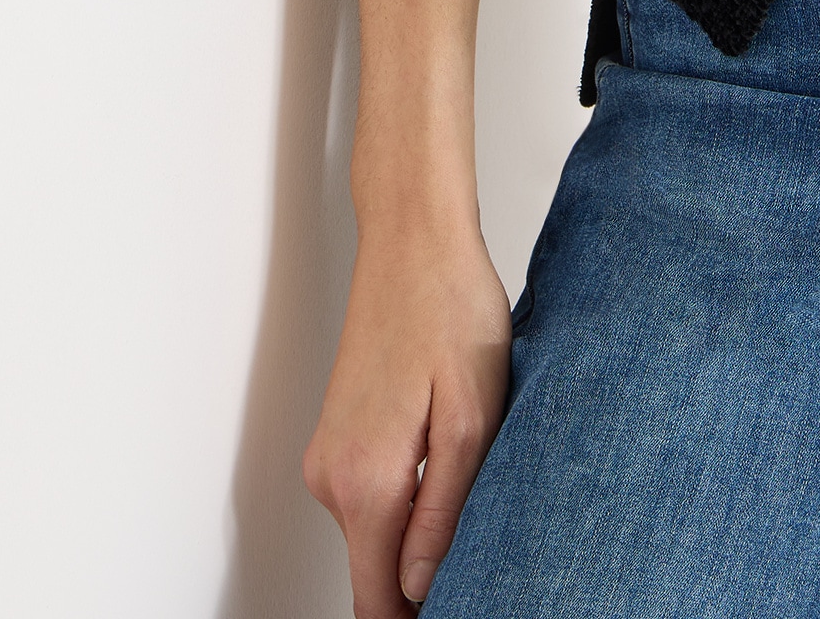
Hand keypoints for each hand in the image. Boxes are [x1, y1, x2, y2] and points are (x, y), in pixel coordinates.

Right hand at [303, 210, 513, 613]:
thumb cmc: (449, 309)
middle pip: (376, 572)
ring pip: (378, 532)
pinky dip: (409, 494)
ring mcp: (329, 457)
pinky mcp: (339, 437)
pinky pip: (373, 496)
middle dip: (428, 574)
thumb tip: (422, 587)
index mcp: (364, 482)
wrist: (412, 240)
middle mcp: (331, 479)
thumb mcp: (471, 418)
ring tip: (474, 474)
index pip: (377, 602)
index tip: (467, 604)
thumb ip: (443, 512)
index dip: (422, 618)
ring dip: (422, 526)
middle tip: (490, 543)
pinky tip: (448, 450)